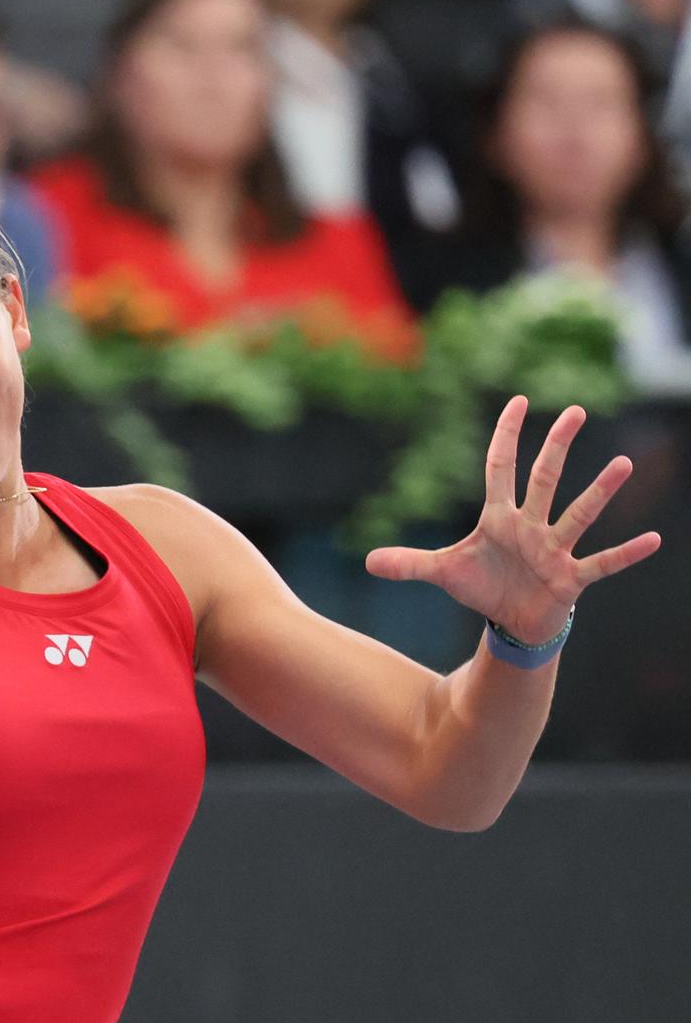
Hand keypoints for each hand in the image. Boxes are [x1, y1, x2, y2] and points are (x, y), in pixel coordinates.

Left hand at [365, 397, 662, 643]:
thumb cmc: (484, 587)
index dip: (505, 437)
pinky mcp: (570, 578)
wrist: (511, 621)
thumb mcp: (443, 572)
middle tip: (574, 411)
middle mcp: (530, 526)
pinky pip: (603, 563)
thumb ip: (409, 563)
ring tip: (622, 465)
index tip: (517, 401)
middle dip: (556, 447)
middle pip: (544, 479)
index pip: (500, 468)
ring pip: (578, 515)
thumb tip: (367, 561)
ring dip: (599, 492)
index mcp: (499, 519)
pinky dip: (626, 554)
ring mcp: (554, 550)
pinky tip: (654, 540)